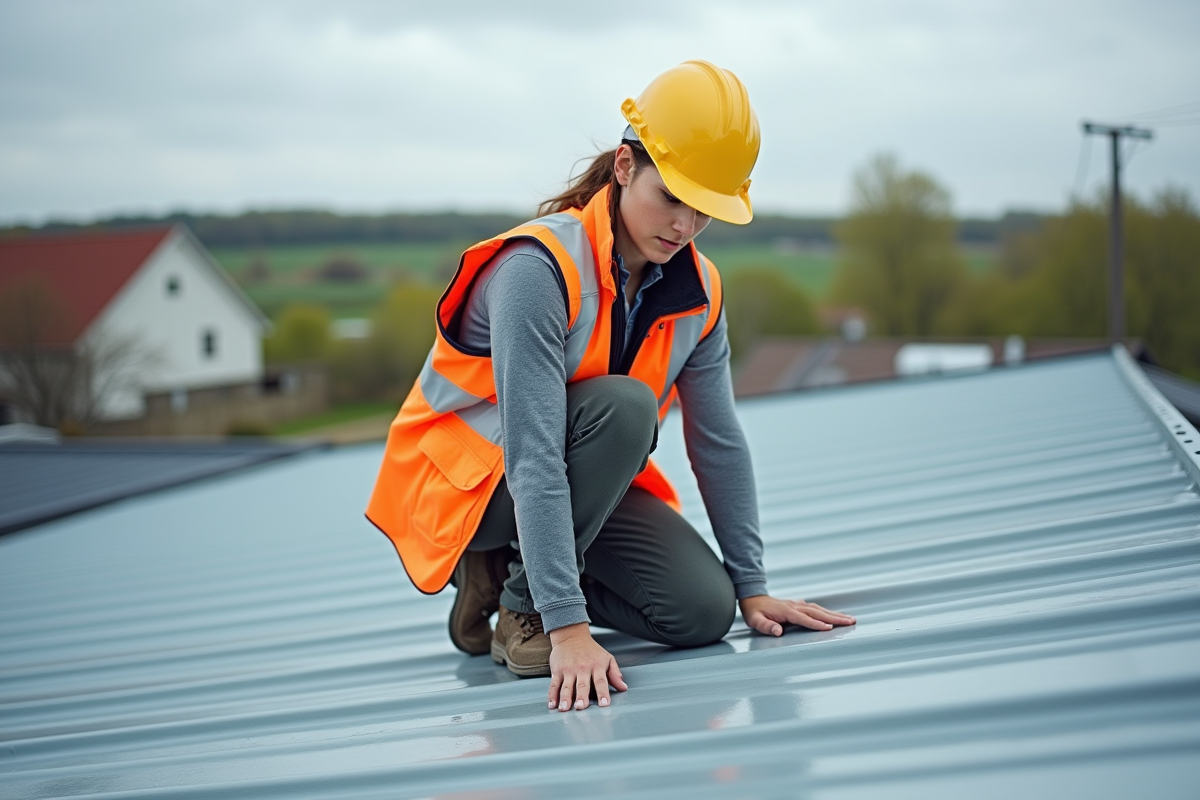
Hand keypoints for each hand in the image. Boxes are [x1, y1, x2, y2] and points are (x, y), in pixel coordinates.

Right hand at [547, 623, 627, 711]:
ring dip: (565, 698)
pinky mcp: (557, 670)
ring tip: (564, 708)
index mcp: (596, 666)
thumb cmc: (591, 650)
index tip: (604, 704)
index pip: (601, 681)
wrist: (572, 635)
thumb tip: (623, 687)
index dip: (603, 693)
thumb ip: (615, 674)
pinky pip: (554, 684)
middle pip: (582, 685)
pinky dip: (552, 695)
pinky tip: (552, 704)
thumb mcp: (607, 658)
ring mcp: (568, 670)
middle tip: (581, 707)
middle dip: (582, 697)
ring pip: (567, 686)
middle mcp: (582, 668)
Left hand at [739, 595, 855, 636]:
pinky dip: (828, 612)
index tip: (829, 628)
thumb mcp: (756, 621)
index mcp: (786, 612)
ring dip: (835, 614)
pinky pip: (816, 608)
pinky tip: (836, 615)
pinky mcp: (799, 605)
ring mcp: (798, 604)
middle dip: (835, 617)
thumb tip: (778, 631)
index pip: (804, 619)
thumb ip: (766, 627)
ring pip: (820, 609)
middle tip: (851, 622)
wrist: (753, 599)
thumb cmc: (755, 613)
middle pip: (818, 612)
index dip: (816, 623)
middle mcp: (795, 606)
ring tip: (850, 619)